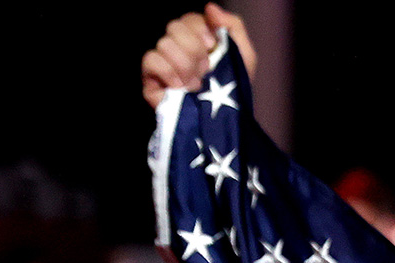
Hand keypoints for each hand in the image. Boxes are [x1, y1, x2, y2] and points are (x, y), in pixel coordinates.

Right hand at [142, 3, 257, 109]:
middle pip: (175, 27)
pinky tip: (180, 86)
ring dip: (185, 64)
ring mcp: (164, 63)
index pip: (189, 19)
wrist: (228, 120)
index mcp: (197, 38)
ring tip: (196, 83)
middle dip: (194, 49)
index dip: (200, 29)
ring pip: (164, 43)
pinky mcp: (151, 79)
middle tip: (206, 70)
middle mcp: (178, 47)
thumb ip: (232, 26)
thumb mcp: (244, 54)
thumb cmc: (235, 88)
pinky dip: (168, 71)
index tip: (211, 46)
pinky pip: (150, 60)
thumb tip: (210, 8)